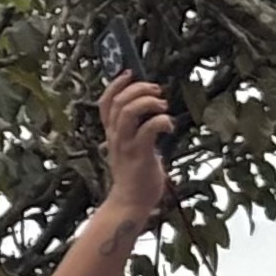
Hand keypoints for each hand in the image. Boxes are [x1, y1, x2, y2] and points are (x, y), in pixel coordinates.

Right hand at [97, 72, 172, 224]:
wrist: (131, 202)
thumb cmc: (135, 175)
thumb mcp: (131, 148)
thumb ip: (136, 131)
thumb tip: (152, 113)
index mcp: (112, 134)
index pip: (106, 103)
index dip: (116, 85)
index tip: (129, 73)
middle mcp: (115, 137)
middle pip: (119, 102)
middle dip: (139, 89)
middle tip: (157, 91)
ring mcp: (126, 145)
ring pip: (129, 112)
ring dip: (149, 102)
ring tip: (162, 107)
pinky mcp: (140, 154)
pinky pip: (148, 129)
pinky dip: (161, 121)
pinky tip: (169, 126)